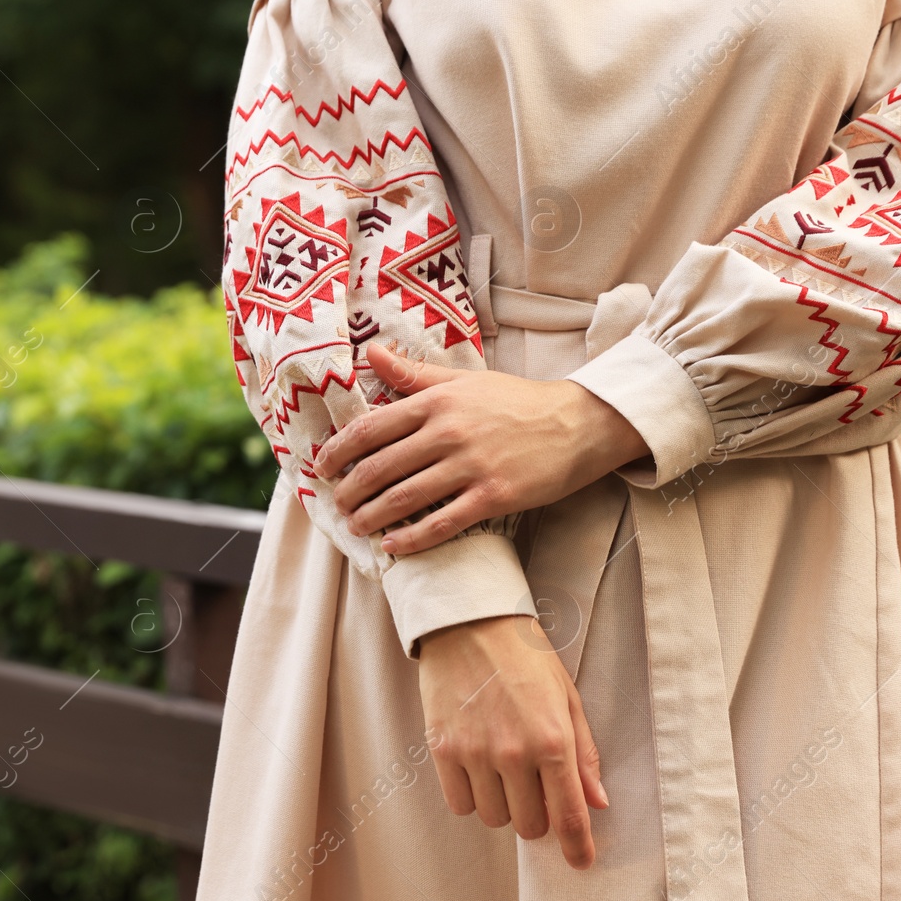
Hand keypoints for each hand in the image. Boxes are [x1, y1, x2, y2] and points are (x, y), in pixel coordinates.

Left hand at [313, 342, 647, 554]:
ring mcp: (471, 466)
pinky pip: (442, 523)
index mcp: (437, 402)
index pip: (371, 428)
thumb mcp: (464, 380)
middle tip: (337, 503)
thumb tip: (373, 354)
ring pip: (404, 498)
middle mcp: (448, 432)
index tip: (323, 467)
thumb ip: (416, 374)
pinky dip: (411, 539)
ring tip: (356, 526)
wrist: (577, 424)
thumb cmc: (517, 402)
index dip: (339, 451)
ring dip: (372, 517)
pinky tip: (394, 546)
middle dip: (350, 490)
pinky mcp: (493, 497)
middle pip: (380, 467)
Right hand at [419, 614, 607, 867]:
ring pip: (493, 818)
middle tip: (534, 785)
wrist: (470, 623)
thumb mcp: (567, 697)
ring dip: (503, 804)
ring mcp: (475, 753)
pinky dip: (471, 796)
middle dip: (537, 814)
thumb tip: (597, 801)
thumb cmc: (524, 655)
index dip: (577, 846)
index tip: (581, 862)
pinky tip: (477, 769)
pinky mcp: (443, 749)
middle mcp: (514, 752)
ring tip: (502, 770)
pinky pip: (459, 804)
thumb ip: (584, 753)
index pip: (569, 814)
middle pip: (529, 825)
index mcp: (552, 739)